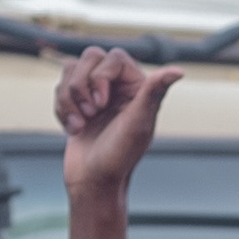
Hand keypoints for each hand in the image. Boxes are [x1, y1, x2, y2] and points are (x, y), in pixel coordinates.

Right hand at [54, 43, 187, 201]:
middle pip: (90, 56)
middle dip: (82, 85)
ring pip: (70, 69)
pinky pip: (60, 87)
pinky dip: (61, 109)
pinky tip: (74, 129)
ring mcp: (94, 93)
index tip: (101, 105)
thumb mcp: (138, 124)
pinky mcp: (76, 104)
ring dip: (69, 99)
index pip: (114, 57)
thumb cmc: (119, 156)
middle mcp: (117, 86)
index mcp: (138, 87)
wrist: (93, 182)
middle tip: (92, 113)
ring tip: (81, 124)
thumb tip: (179, 71)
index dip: (101, 76)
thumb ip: (154, 93)